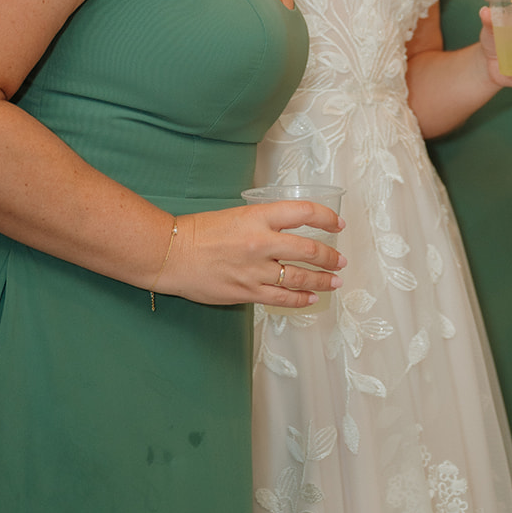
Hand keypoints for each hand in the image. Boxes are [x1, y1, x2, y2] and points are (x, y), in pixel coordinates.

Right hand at [156, 201, 345, 307]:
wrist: (170, 254)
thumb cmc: (198, 231)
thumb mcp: (236, 215)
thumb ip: (263, 223)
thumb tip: (286, 232)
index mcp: (258, 217)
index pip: (304, 213)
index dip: (326, 218)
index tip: (337, 223)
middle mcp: (261, 242)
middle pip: (309, 250)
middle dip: (331, 257)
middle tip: (341, 260)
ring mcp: (255, 270)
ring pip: (300, 278)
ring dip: (322, 281)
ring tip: (335, 281)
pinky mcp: (247, 292)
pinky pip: (281, 298)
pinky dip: (300, 299)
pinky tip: (311, 299)